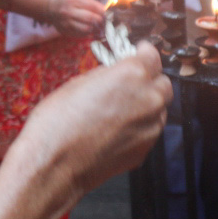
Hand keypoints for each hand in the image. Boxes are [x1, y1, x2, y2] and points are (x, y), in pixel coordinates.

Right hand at [9, 44, 169, 195]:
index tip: (138, 54)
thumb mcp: (79, 83)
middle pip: (162, 83)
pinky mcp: (145, 150)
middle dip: (149, 81)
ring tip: (120, 110)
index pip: (153, 56)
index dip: (144, 54)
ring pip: (159, 109)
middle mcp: (149, 99)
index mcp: (132, 75)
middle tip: (129, 84)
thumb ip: (107, 75)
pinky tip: (116, 130)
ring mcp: (150, 127)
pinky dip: (139, 127)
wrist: (54, 165)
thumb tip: (115, 73)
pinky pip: (149, 131)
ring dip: (146, 105)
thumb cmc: (58, 122)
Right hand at [49, 0, 106, 38]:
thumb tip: (105, 12)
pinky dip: (87, 33)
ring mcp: (65, 22)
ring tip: (98, 27)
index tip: (109, 15)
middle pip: (90, 19)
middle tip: (105, 22)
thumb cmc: (68, 0)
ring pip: (86, 29)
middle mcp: (68, 11)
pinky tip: (90, 30)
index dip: (103, 12)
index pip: (93, 7)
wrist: (51, 7)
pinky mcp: (64, 31)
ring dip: (95, 29)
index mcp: (73, 0)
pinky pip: (80, 35)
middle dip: (100, 21)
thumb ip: (91, 3)